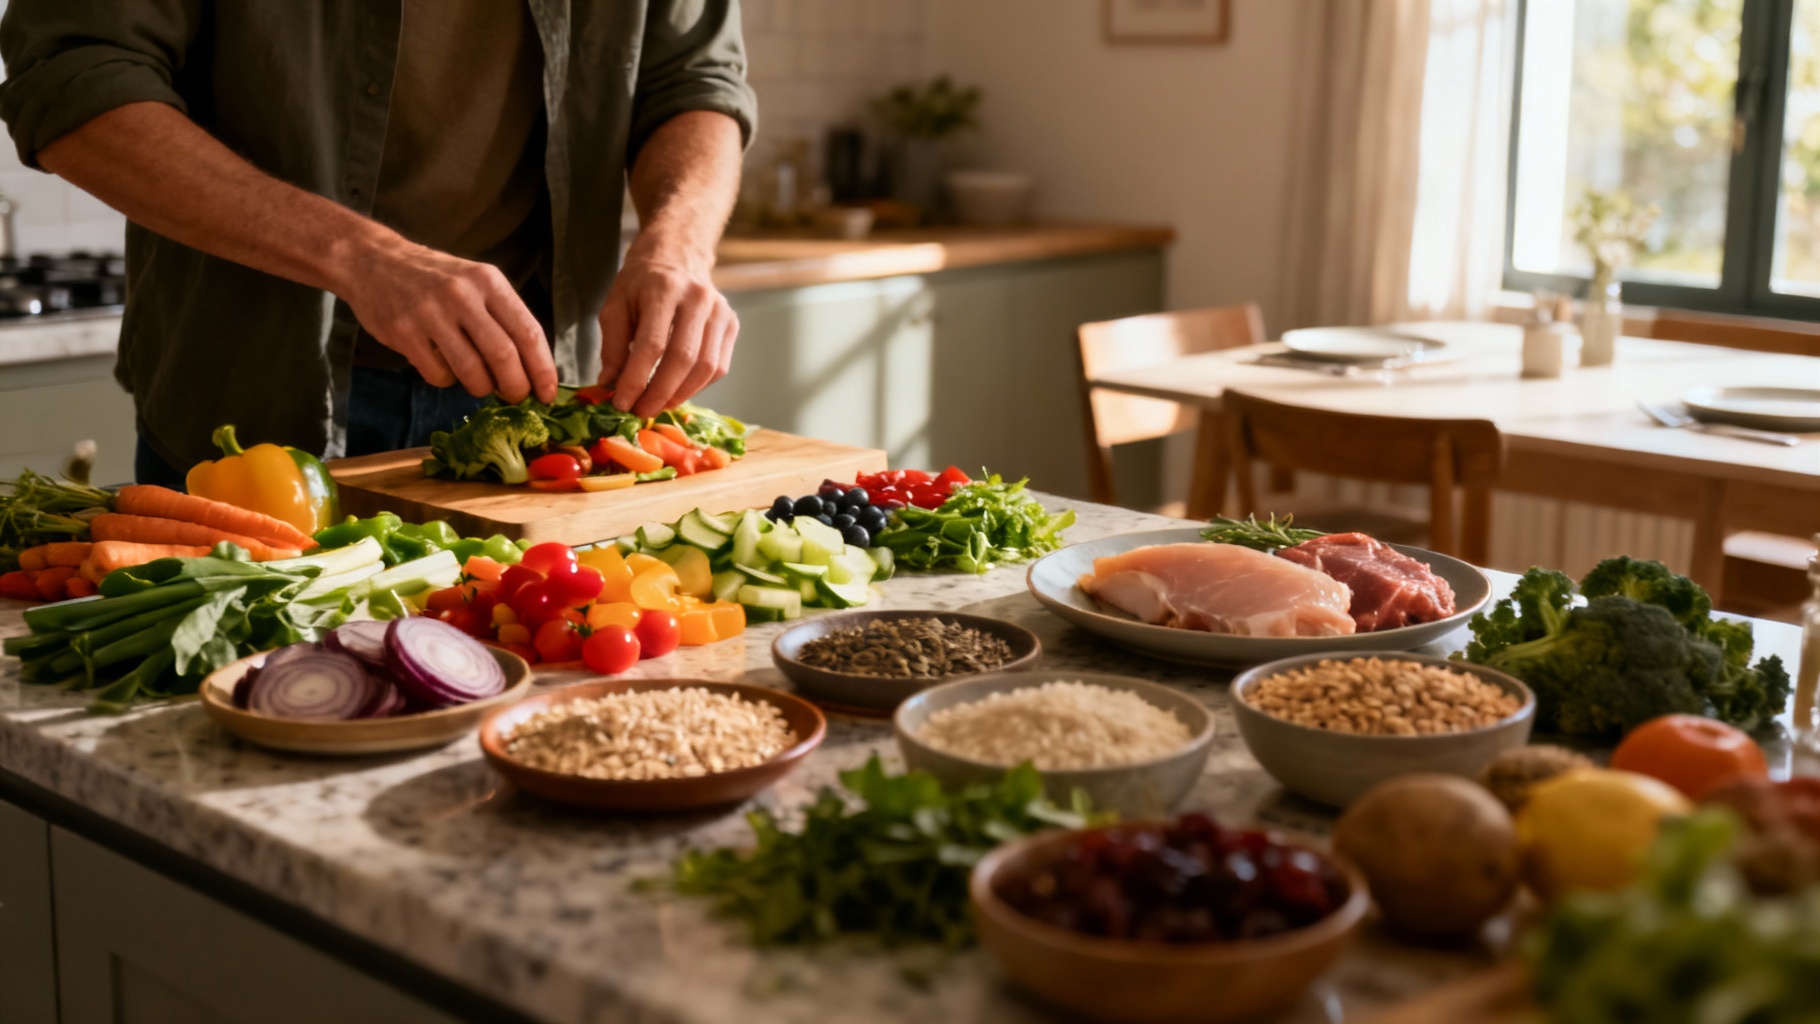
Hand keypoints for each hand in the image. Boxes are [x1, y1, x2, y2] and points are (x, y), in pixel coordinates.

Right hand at [341, 235, 557, 403]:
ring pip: (472, 372)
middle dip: (515, 387)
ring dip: (482, 388)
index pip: (528, 332)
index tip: (548, 394)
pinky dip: (447, 381)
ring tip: (480, 384)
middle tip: (515, 397)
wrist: (373, 261)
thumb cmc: (435, 279)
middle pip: (503, 357)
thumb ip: (503, 318)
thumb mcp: (475, 283)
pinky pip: (438, 375)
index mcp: (488, 281)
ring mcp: (430, 313)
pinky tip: (443, 366)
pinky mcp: (404, 332)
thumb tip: (533, 369)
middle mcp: (462, 295)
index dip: (543, 369)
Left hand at [596, 232, 737, 416]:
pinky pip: (719, 367)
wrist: (677, 255)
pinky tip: (677, 390)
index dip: (636, 379)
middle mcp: (698, 298)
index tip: (621, 401)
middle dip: (659, 393)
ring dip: (680, 395)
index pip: (652, 344)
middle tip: (639, 411)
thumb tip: (611, 386)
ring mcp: (720, 311)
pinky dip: (697, 386)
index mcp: (664, 289)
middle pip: (683, 358)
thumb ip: (613, 346)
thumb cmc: (641, 283)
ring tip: (657, 405)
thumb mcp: (615, 306)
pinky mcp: (731, 324)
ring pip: (705, 367)